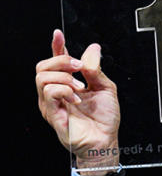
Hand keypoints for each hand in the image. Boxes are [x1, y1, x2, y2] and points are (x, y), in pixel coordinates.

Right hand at [36, 29, 120, 166]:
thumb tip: (93, 49)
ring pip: (42, 77)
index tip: (58, 34)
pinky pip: (48, 93)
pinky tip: (77, 99)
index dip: (56, 45)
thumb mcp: (106, 88)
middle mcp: (57, 92)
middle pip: (43, 66)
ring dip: (63, 76)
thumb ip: (96, 69)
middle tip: (79, 67)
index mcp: (69, 83)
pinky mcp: (51, 113)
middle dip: (61, 60)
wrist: (106, 141)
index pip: (56, 60)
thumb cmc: (105, 119)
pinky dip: (64, 91)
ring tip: (80, 86)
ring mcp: (51, 103)